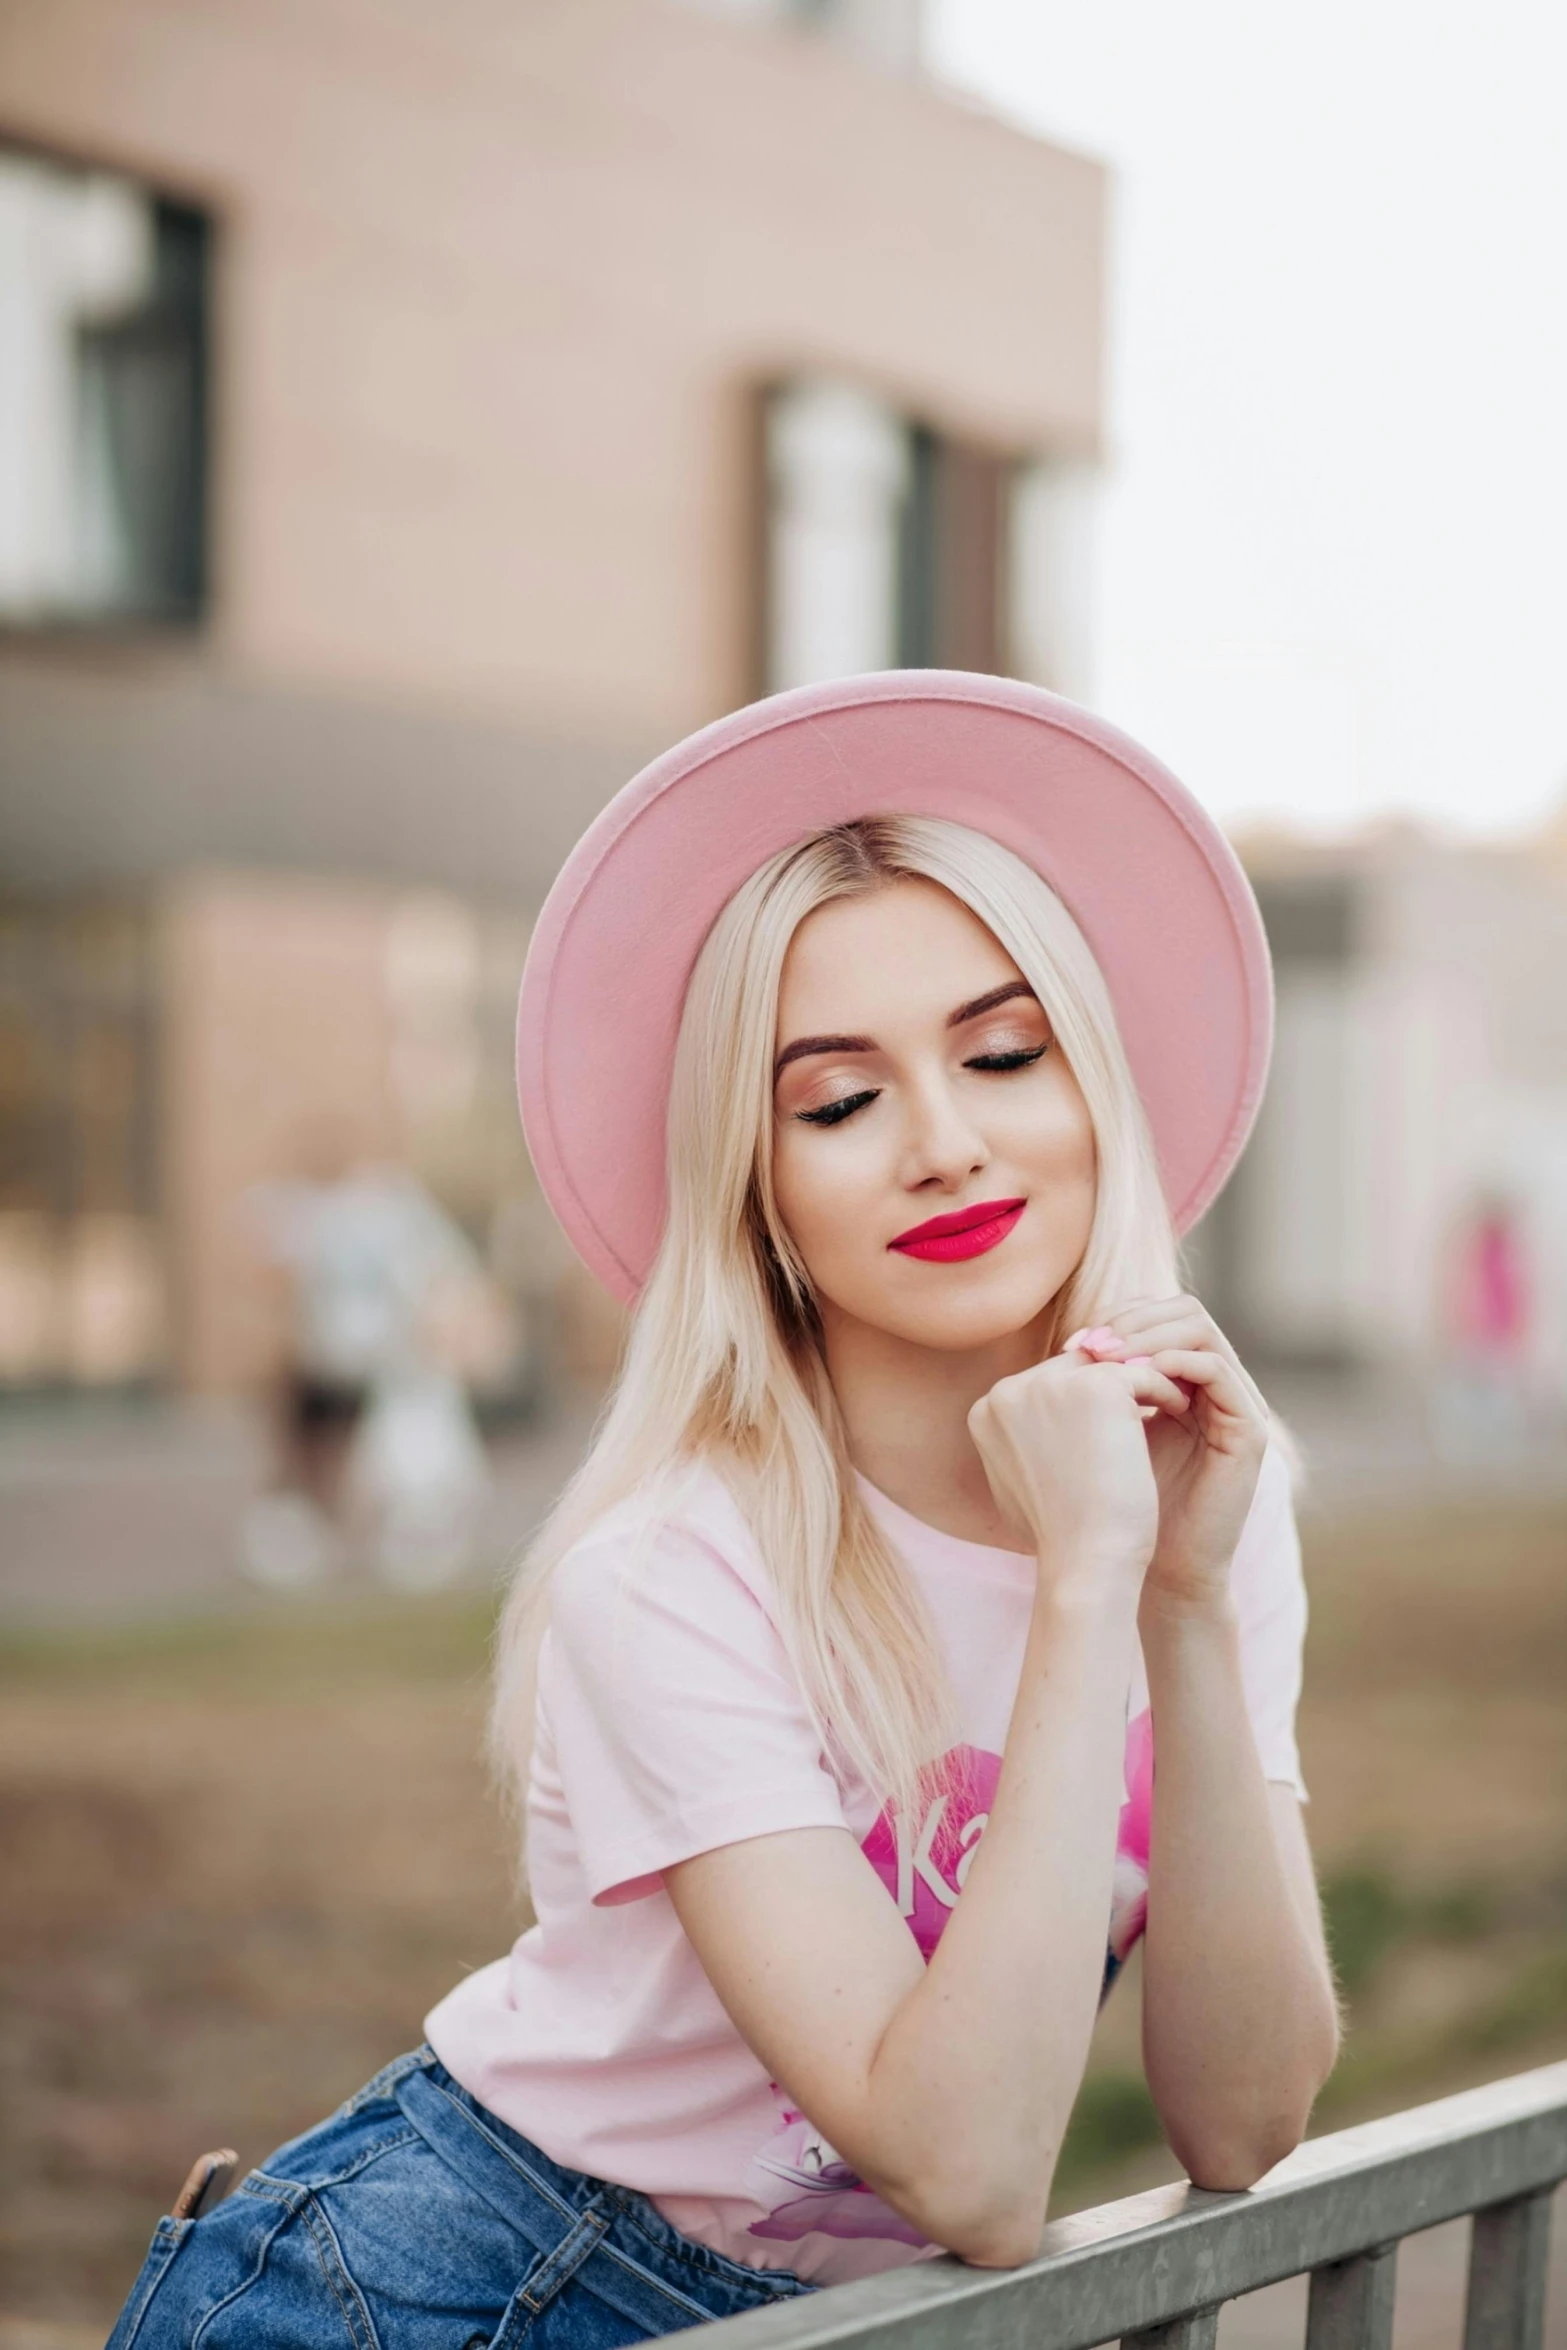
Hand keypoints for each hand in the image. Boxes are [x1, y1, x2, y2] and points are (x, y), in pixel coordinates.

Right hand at [968, 1347, 1192, 1606]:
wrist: (1086, 1564)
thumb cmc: (1063, 1538)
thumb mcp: (1028, 1482)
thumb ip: (1032, 1440)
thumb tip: (1051, 1423)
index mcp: (986, 1411)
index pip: (1046, 1384)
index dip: (1085, 1401)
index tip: (1118, 1418)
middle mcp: (1008, 1390)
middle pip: (1074, 1367)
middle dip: (1111, 1387)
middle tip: (1151, 1403)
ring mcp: (1049, 1384)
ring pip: (1108, 1366)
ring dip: (1138, 1383)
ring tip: (1168, 1403)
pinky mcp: (1096, 1386)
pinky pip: (1141, 1373)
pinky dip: (1163, 1389)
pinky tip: (1180, 1408)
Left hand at [1063, 1297, 1267, 1618]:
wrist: (1141, 1573)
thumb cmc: (1107, 1510)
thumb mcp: (1091, 1436)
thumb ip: (1085, 1394)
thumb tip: (1058, 1349)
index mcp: (1178, 1384)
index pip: (1155, 1317)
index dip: (1115, 1320)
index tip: (1071, 1345)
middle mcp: (1211, 1388)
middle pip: (1182, 1311)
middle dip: (1133, 1320)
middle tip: (1092, 1346)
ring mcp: (1234, 1406)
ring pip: (1201, 1330)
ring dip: (1150, 1336)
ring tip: (1110, 1359)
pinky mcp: (1249, 1432)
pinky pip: (1218, 1371)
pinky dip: (1176, 1364)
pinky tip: (1138, 1380)